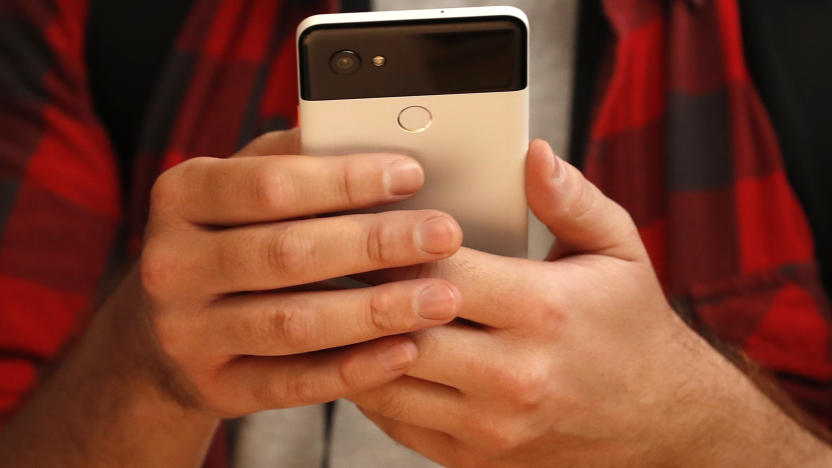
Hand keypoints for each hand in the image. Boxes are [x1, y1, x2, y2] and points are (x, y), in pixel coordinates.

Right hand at [130, 129, 463, 416]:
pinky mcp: (215, 387)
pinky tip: (404, 351)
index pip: (270, 185)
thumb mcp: (240, 185)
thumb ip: (293, 160)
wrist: (168, 328)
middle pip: (287, 254)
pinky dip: (354, 369)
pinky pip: (293, 383)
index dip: (346, 181)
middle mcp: (173, 265)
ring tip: (440, 299)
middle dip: (375, 244)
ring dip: (375, 312)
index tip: (411, 175)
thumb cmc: (228, 238)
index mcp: (182, 197)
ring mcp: (188, 333)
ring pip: (293, 324)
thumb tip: (370, 135)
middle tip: (442, 236)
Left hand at [349, 140, 830, 466]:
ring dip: (351, 341)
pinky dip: (370, 385)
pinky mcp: (475, 456)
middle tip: (331, 260)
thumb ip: (571, 199)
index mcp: (542, 309)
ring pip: (384, 380)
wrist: (661, 420)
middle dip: (358, 290)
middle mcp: (513, 374)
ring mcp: (490, 424)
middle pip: (400, 326)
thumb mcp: (618, 249)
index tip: (368, 221)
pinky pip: (395, 422)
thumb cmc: (631, 326)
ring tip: (333, 303)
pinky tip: (363, 352)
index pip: (438, 267)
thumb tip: (533, 154)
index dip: (394, 242)